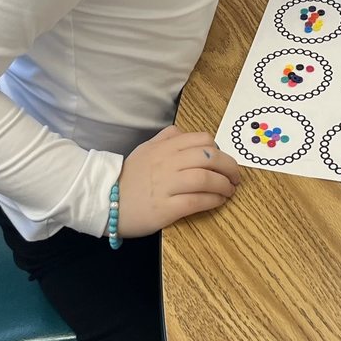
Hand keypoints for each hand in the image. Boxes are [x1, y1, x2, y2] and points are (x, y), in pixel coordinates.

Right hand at [115, 125, 240, 236]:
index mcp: (165, 147)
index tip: (224, 161)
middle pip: (209, 157)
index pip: (202, 140)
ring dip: (224, 184)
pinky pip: (196, 201)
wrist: (104, 200)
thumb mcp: (146, 149)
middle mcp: (167, 162)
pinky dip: (213, 200)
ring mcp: (166, 185)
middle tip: (235, 178)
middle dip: (229, 167)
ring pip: (205, 178)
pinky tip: (218, 201)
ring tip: (229, 191)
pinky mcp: (165, 208)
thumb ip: (166, 138)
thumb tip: (184, 132)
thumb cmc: (129, 176)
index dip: (219, 150)